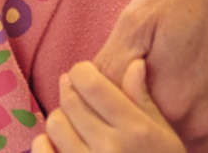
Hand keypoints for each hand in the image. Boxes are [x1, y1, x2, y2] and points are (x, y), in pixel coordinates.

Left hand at [35, 60, 183, 152]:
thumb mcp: (165, 137)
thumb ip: (144, 101)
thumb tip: (133, 63)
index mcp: (136, 130)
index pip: (90, 83)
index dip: (82, 71)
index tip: (86, 74)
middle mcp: (109, 147)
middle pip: (69, 100)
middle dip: (71, 91)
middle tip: (79, 95)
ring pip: (54, 122)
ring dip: (61, 117)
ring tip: (75, 123)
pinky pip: (43, 149)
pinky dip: (46, 142)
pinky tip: (59, 143)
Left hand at [91, 0, 207, 151]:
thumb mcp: (137, 20)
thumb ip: (110, 64)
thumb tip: (83, 91)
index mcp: (169, 101)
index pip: (119, 125)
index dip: (101, 109)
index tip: (97, 88)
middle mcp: (200, 124)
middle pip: (148, 139)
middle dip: (129, 119)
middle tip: (122, 87)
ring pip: (176, 141)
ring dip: (158, 126)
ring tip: (151, 90)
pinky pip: (205, 138)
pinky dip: (186, 125)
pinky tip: (178, 96)